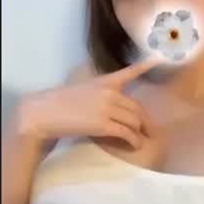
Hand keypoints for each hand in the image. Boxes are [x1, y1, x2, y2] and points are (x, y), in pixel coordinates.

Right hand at [13, 56, 161, 148]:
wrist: (43, 113)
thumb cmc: (59, 103)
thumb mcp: (82, 90)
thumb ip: (100, 95)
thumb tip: (113, 105)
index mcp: (104, 82)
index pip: (129, 72)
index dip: (146, 66)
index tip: (160, 57)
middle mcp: (109, 92)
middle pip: (137, 107)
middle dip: (146, 121)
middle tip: (150, 131)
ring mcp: (106, 108)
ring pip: (134, 121)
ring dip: (140, 133)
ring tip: (141, 141)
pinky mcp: (102, 124)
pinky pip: (126, 133)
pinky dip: (133, 141)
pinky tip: (135, 145)